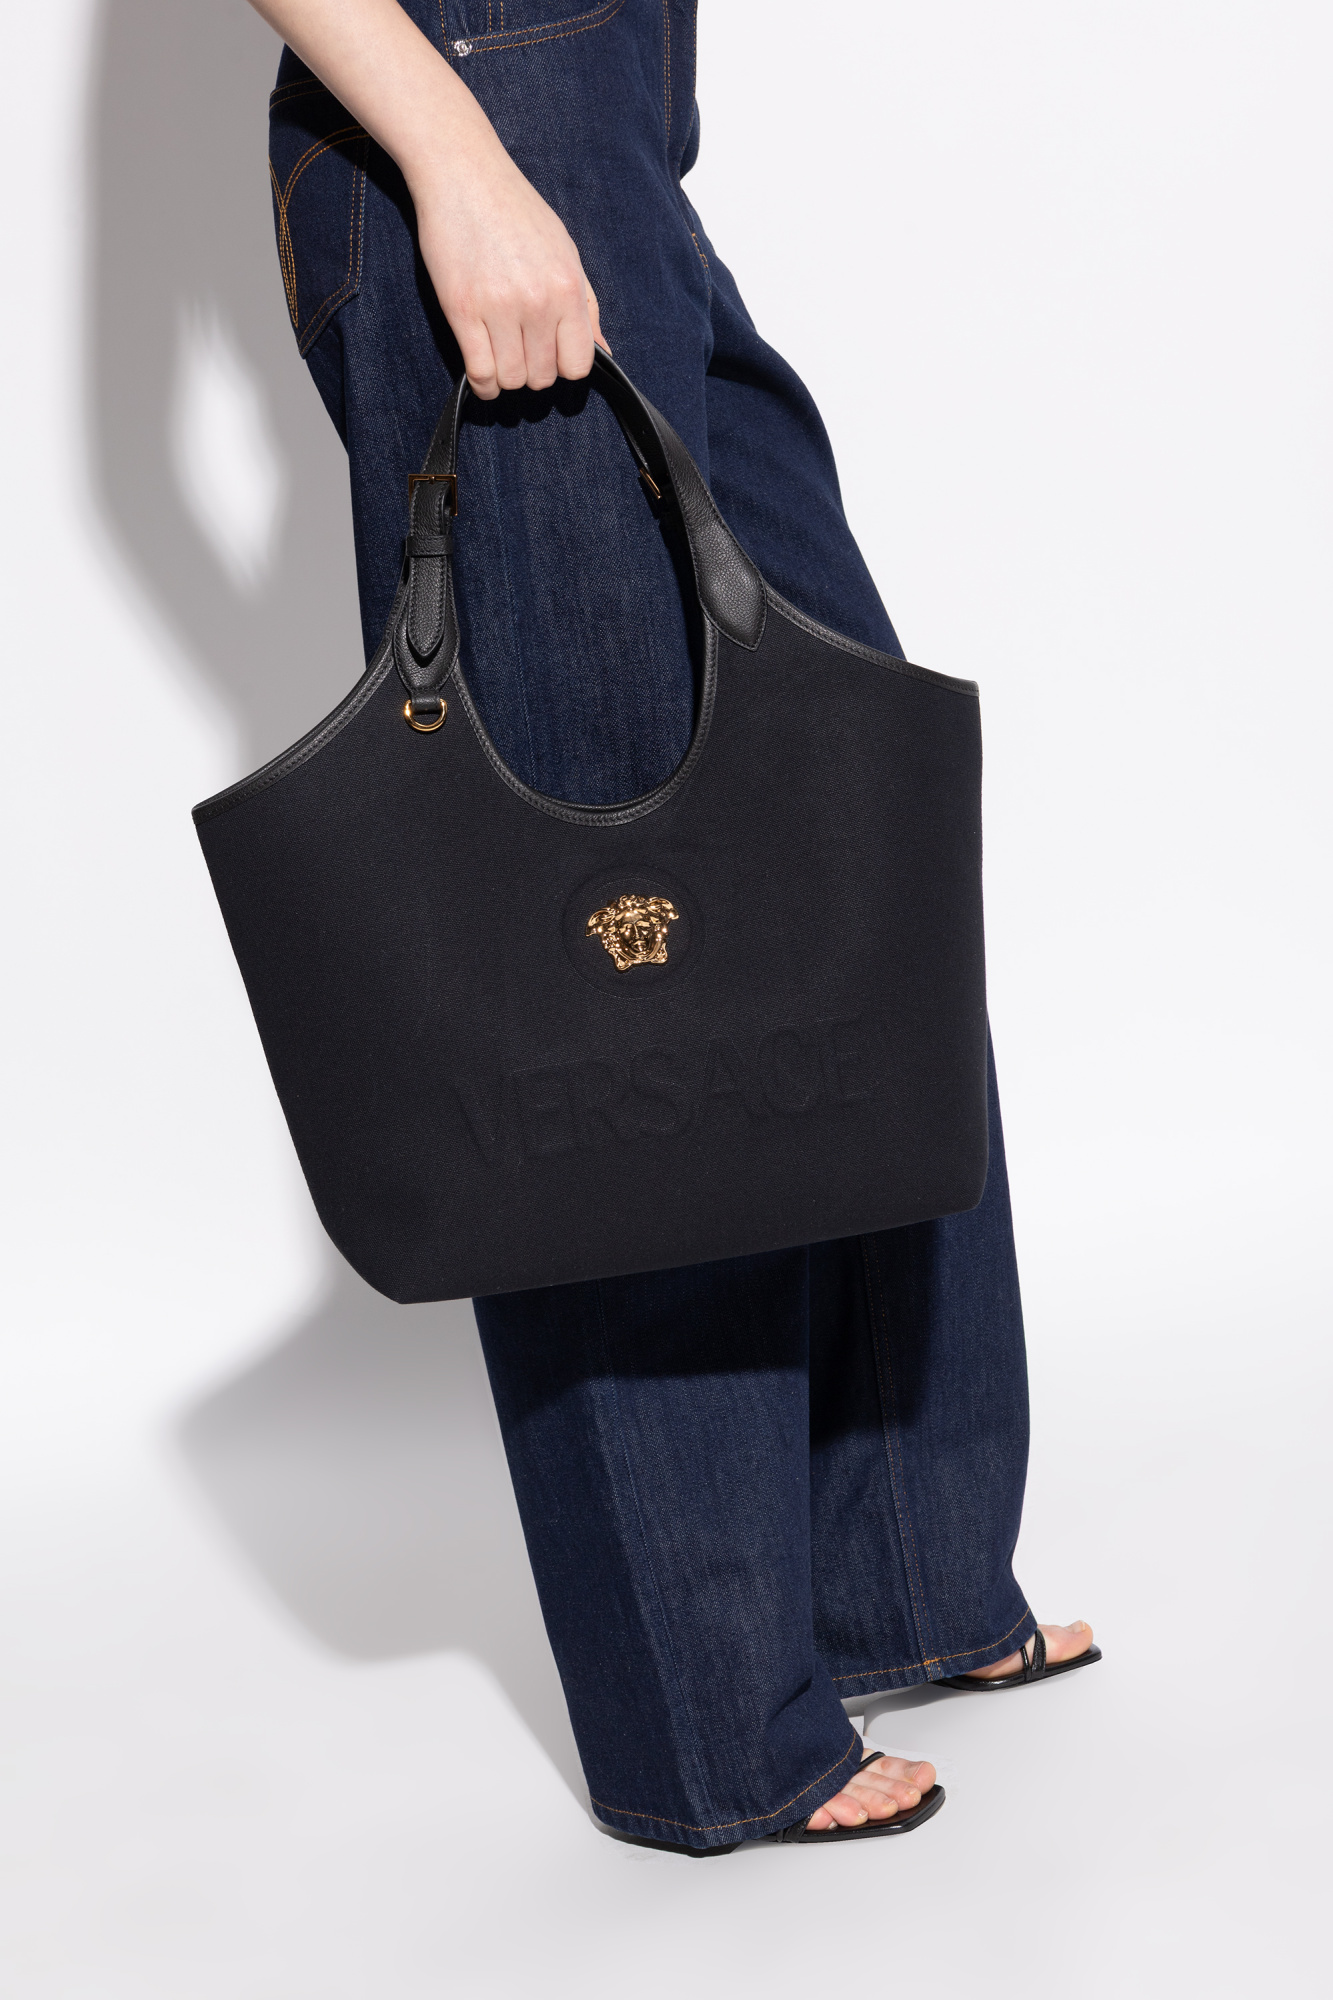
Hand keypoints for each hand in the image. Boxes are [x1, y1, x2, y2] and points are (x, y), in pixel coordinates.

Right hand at [243, 0, 606, 398]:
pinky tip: (482, 370)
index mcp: (568, 287)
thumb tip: (603, 351)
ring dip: (505, 376)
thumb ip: (586, 306)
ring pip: (511, 379)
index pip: (578, 365)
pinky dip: (482, 383)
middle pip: (543, 377)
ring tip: (499, 353)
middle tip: (519, 347)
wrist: (464, 173)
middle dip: (532, 370)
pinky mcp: (462, 309)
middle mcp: (539, 301)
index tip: (549, 354)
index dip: (563, 367)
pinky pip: (480, 372)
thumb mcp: (565, 251)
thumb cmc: (515, 210)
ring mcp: (499, 307)